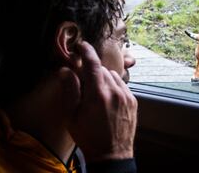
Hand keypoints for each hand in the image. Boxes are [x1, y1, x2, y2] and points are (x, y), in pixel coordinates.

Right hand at [65, 41, 137, 161]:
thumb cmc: (88, 136)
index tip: (81, 45)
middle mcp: (114, 92)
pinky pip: (122, 85)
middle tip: (84, 83)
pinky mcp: (133, 101)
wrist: (112, 154)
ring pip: (113, 76)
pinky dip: (114, 86)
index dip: (86, 51)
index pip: (92, 64)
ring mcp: (126, 96)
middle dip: (92, 71)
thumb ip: (69, 90)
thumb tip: (65, 70)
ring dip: (103, 78)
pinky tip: (108, 99)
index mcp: (97, 94)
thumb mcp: (72, 116)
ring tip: (97, 94)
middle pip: (102, 69)